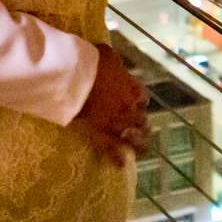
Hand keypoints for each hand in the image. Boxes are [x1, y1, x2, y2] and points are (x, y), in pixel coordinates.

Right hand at [72, 44, 148, 164]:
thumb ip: (113, 63)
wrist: (77, 75)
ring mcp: (115, 121)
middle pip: (140, 119)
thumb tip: (110, 60)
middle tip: (144, 130)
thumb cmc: (91, 61)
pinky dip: (116, 157)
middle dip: (142, 126)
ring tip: (141, 151)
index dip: (141, 102)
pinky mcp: (100, 131)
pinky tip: (120, 165)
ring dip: (138, 144)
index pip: (142, 97)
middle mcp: (127, 106)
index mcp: (130, 88)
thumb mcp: (107, 55)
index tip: (141, 104)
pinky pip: (110, 148)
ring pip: (132, 137)